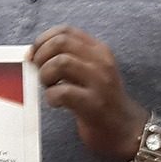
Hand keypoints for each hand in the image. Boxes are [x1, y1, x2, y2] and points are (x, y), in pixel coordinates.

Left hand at [29, 25, 145, 160]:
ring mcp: (100, 83)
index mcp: (99, 50)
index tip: (34, 55)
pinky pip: (62, 92)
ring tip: (50, 88)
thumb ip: (69, 59)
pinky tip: (56, 103)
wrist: (127, 129)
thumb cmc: (101, 100)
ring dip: (46, 76)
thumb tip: (33, 54)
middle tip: (42, 74)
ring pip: (61, 63)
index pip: (65, 31)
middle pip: (60, 43)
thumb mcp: (91, 71)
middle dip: (42, 57)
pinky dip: (51, 97)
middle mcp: (101, 62)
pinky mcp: (94, 104)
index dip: (43, 40)